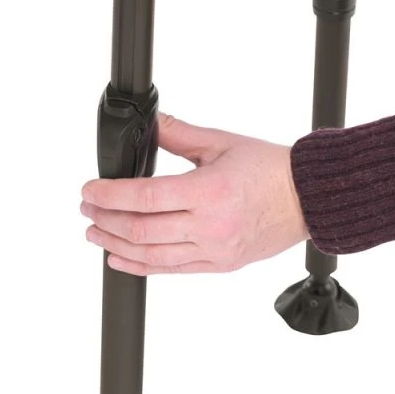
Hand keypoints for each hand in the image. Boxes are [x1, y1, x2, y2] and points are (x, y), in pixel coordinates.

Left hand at [80, 112, 309, 274]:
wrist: (307, 199)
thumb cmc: (270, 169)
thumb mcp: (222, 143)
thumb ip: (179, 135)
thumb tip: (150, 122)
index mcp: (210, 192)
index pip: (145, 197)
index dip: (110, 195)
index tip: (90, 189)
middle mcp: (210, 226)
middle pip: (141, 230)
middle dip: (105, 219)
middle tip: (87, 208)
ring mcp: (214, 250)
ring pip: (151, 255)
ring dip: (116, 245)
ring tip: (95, 232)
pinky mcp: (218, 265)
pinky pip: (171, 271)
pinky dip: (140, 266)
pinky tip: (119, 258)